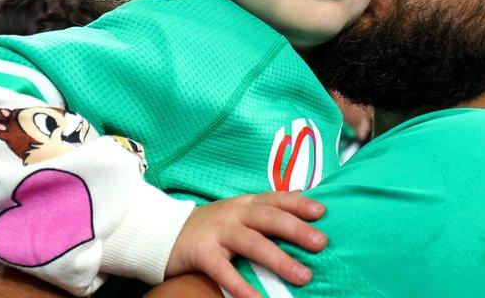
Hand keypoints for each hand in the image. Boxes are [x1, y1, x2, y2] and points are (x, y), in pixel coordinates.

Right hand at [166, 191, 327, 297]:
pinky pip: (224, 272)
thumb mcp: (238, 210)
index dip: (299, 204)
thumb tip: (302, 197)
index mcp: (246, 203)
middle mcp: (234, 214)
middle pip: (269, 219)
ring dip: (279, 259)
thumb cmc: (211, 225)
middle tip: (321, 243)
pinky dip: (241, 286)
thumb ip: (267, 206)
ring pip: (252, 243)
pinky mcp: (202, 253)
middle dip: (296, 229)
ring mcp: (218, 233)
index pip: (275, 200)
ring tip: (303, 276)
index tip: (322, 212)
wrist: (162, 232)